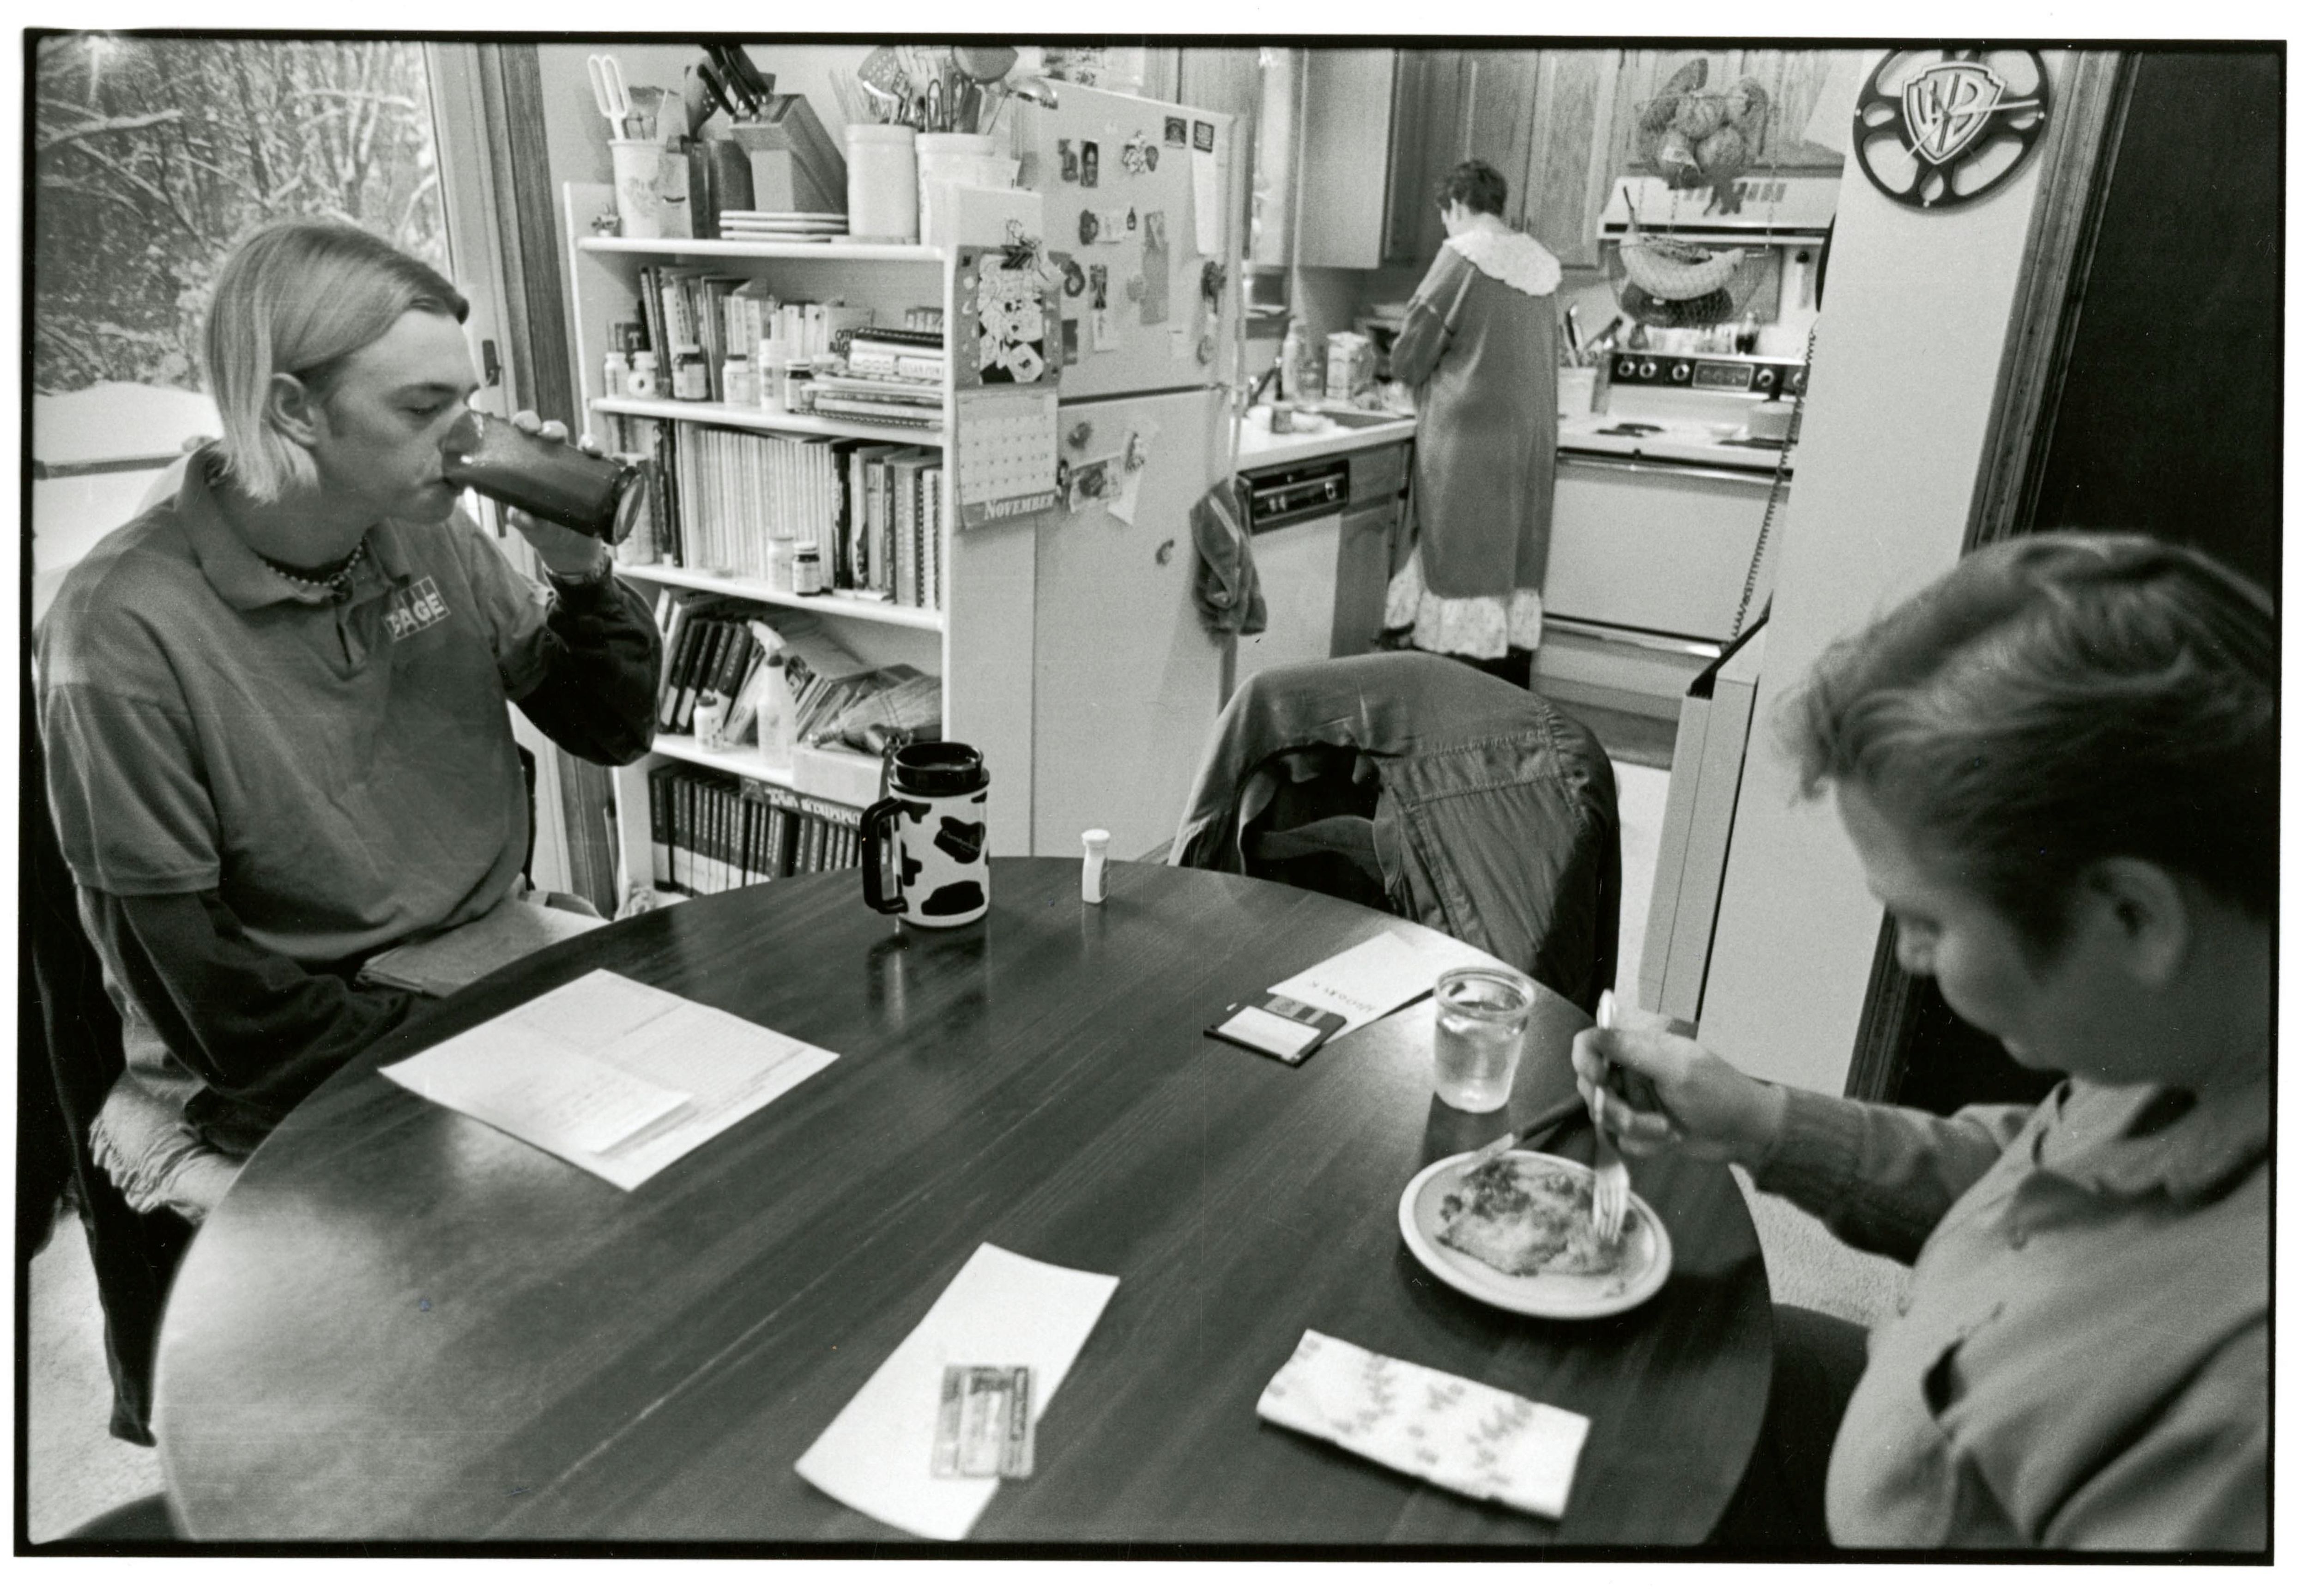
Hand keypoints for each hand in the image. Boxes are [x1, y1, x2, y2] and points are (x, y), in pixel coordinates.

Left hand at [504, 411, 610, 578]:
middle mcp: (557, 461)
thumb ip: (525, 521)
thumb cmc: (545, 532)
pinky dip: (617, 460)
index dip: (527, 422)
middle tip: (554, 436)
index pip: (528, 435)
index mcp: (534, 463)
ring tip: (592, 450)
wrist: (570, 551)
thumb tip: (518, 515)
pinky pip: (613, 466)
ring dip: (591, 440)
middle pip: (557, 433)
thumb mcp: (533, 528)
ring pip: (588, 445)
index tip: (527, 426)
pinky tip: (618, 461)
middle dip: (556, 428)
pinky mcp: (603, 482)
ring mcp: (582, 470)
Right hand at [1571, 995, 1787, 1166]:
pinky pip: (1621, 1139)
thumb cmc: (1717, 1092)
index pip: (1590, 1044)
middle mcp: (1630, 1072)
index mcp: (1638, 1047)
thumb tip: (1591, 1035)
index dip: (1585, 1061)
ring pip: (1606, 1117)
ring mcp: (1633, 1101)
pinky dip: (1645, 1144)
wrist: (1744, 1134)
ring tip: (1669, 1131)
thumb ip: (1631, 1050)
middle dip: (1618, 1108)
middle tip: (1646, 1119)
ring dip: (1637, 1128)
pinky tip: (1670, 1139)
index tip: (1600, 1080)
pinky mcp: (1639, 1129)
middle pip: (1592, 1087)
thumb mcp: (1676, 1067)